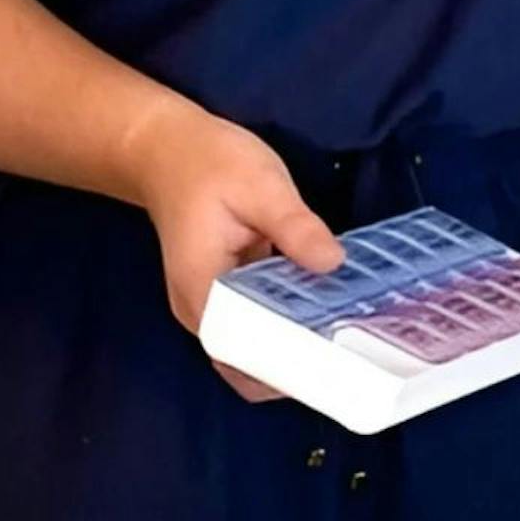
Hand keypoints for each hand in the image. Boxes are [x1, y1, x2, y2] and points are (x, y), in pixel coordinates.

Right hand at [116, 100, 344, 402]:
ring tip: (350, 341)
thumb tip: (333, 263)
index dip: (286, 372)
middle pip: (248, 365)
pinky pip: (254, 324)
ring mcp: (209, 306)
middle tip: (355, 355)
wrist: (163, 148)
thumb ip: (294, 226)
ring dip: (294, 348)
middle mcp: (200, 312)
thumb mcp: (259, 184)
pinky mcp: (222, 294)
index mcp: (202, 292)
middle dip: (298, 367)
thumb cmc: (207, 163)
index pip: (243, 358)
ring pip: (252, 348)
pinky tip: (326, 311)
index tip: (334, 369)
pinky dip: (286, 324)